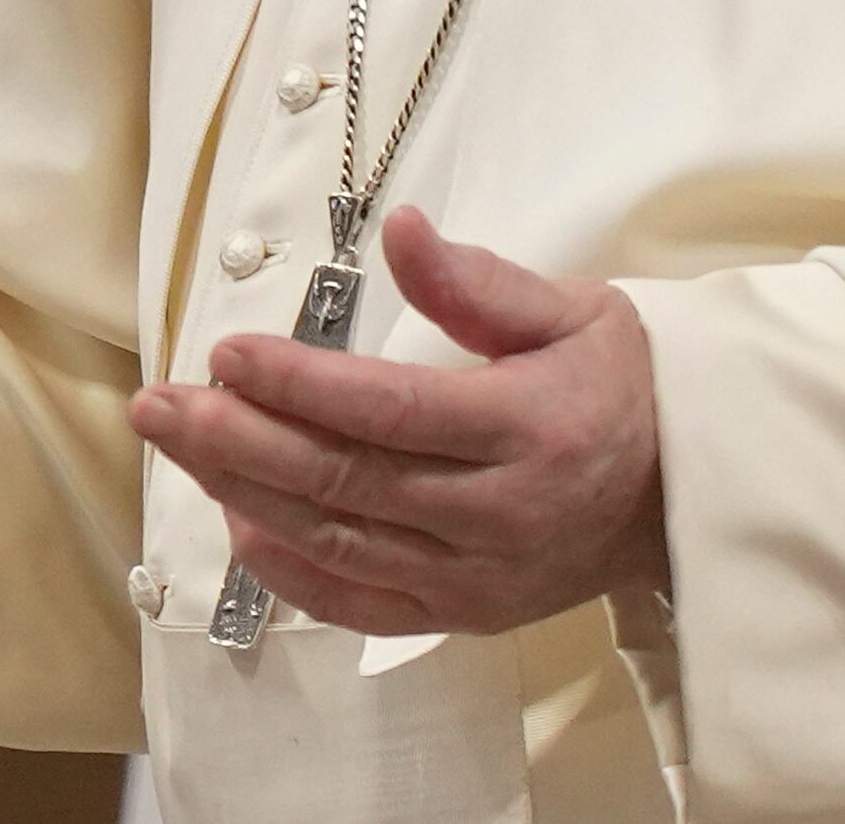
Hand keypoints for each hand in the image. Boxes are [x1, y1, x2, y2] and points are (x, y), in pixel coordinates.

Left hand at [131, 206, 668, 635]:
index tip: (227, 354)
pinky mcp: (465, 614)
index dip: (300, 386)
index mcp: (530, 429)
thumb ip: (478, 281)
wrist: (685, 495)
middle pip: (346, 481)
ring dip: (244, 495)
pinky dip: (290, 573)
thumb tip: (399, 229)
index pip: (391, 411)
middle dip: (238, 441)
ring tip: (177, 447)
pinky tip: (235, 525)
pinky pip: (360, 604)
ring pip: (339, 542)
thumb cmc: (620, 388)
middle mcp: (500, 514)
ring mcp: (479, 577)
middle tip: (159, 404)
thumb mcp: (572, 312)